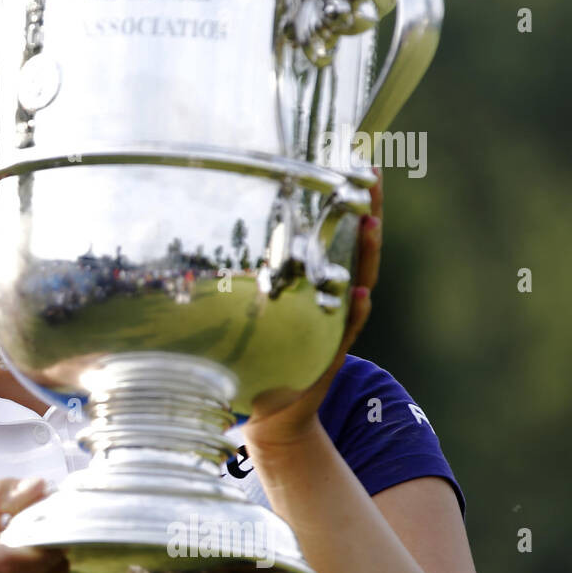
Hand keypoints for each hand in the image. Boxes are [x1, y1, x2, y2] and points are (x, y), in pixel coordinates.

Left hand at [243, 165, 383, 448]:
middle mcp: (333, 298)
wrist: (272, 410)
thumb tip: (198, 230)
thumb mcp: (250, 309)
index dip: (347, 200)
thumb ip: (240, 277)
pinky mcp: (330, 353)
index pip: (336, 234)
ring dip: (366, 255)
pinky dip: (355, 314)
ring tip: (371, 224)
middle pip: (356, 249)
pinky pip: (347, 330)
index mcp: (317, 283)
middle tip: (374, 178)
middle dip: (369, 213)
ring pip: (358, 283)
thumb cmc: (258, 354)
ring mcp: (336, 324)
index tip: (355, 162)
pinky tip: (361, 297)